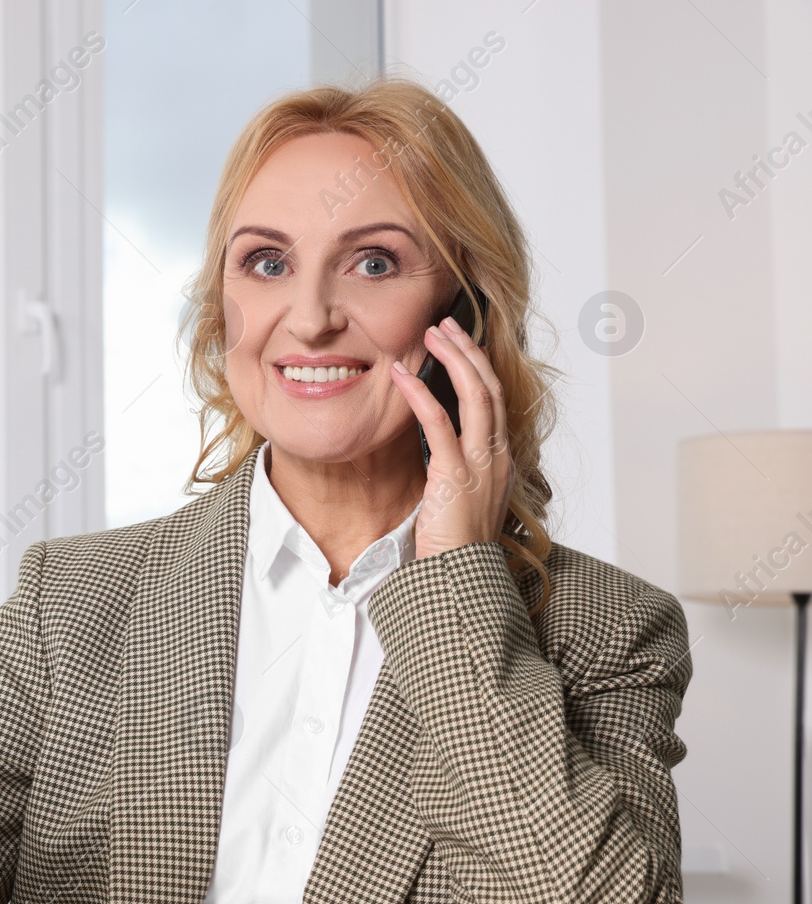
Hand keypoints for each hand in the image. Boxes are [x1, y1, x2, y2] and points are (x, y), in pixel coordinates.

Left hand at [389, 315, 514, 558]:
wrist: (461, 580)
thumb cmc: (455, 546)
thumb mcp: (458, 500)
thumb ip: (453, 472)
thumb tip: (434, 453)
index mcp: (500, 461)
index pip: (495, 402)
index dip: (479, 368)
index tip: (461, 344)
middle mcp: (498, 457)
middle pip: (491, 388)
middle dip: (469, 350)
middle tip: (446, 324)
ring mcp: (481, 465)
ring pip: (476, 396)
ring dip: (454, 359)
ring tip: (432, 334)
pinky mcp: (455, 476)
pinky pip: (440, 424)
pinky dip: (421, 396)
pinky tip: (403, 376)